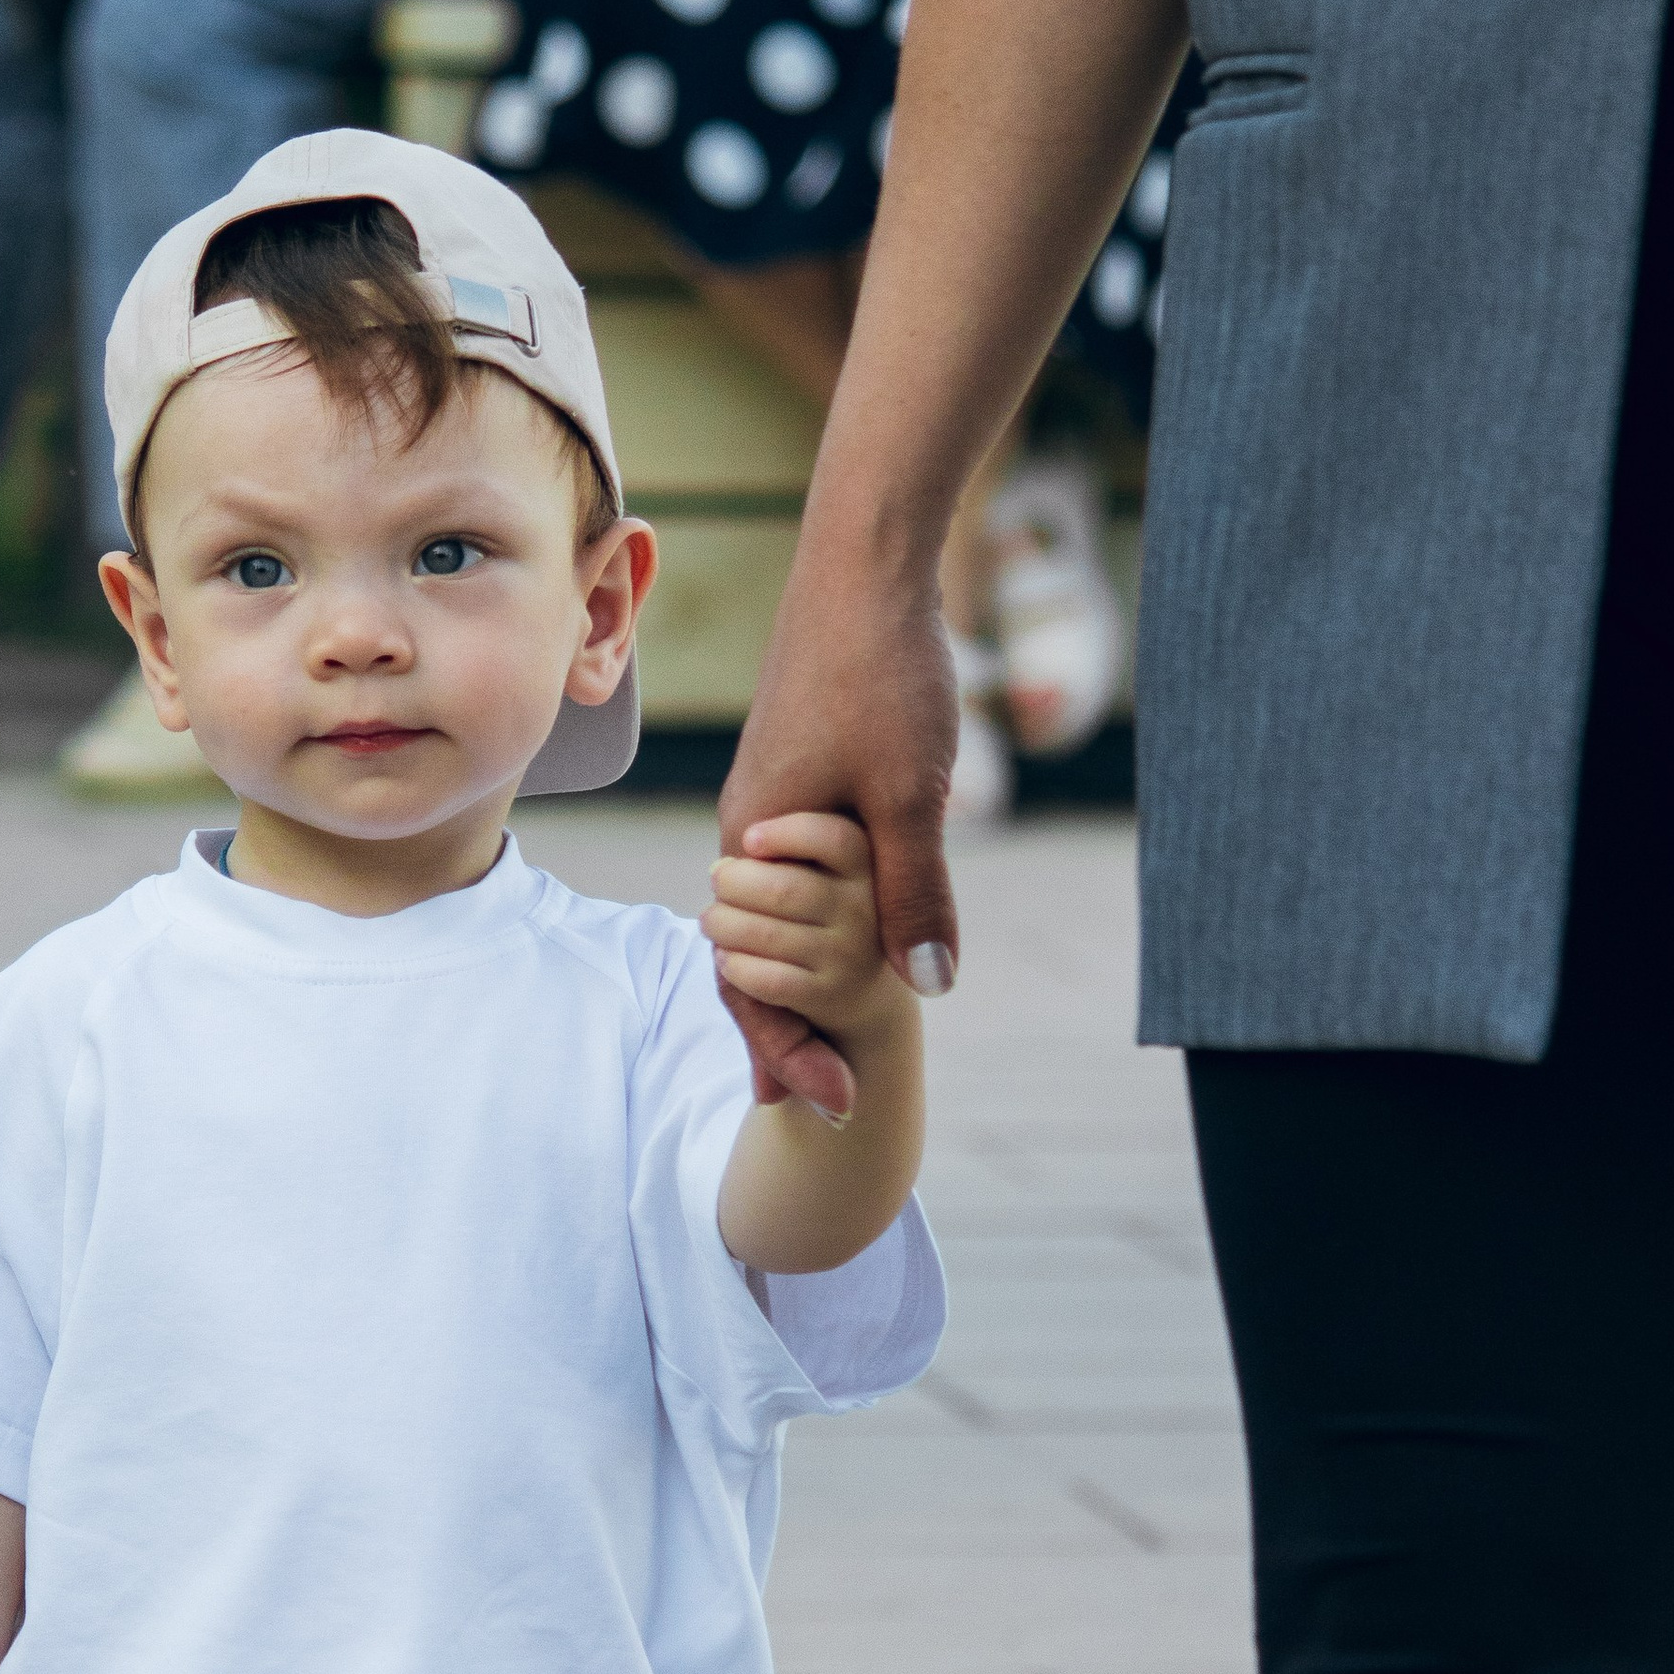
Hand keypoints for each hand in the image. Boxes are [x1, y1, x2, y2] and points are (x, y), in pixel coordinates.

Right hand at [719, 560, 959, 1106]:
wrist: (862, 566)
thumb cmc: (882, 672)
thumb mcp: (910, 797)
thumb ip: (913, 894)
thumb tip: (925, 989)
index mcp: (757, 847)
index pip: (748, 977)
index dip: (784, 1049)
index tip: (826, 1106)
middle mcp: (748, 834)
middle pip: (749, 957)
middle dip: (780, 1031)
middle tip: (820, 1100)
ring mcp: (770, 804)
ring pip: (771, 915)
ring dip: (794, 978)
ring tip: (825, 1040)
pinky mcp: (797, 778)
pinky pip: (792, 876)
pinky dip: (811, 922)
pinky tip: (845, 939)